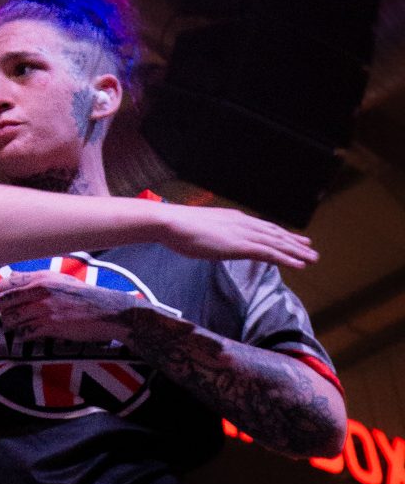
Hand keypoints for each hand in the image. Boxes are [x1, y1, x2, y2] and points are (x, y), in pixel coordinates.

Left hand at [0, 269, 140, 346]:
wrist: (108, 311)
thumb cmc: (84, 296)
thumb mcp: (60, 279)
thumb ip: (35, 279)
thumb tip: (11, 277)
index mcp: (40, 278)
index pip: (5, 284)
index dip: (2, 296)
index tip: (8, 304)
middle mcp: (39, 291)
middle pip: (3, 303)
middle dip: (4, 312)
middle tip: (13, 319)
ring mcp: (44, 308)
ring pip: (11, 320)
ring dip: (14, 326)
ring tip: (23, 328)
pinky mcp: (51, 326)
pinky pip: (25, 334)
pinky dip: (25, 336)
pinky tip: (33, 335)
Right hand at [156, 204, 317, 271]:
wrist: (171, 223)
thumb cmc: (178, 228)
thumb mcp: (201, 230)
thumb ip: (214, 235)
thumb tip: (215, 241)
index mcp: (234, 219)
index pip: (263, 227)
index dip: (280, 234)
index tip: (293, 239)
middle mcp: (243, 223)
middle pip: (275, 234)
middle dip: (294, 243)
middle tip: (311, 250)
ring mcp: (242, 234)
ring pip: (277, 243)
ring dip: (296, 252)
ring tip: (312, 259)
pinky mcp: (240, 245)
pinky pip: (269, 253)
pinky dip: (286, 259)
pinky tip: (298, 265)